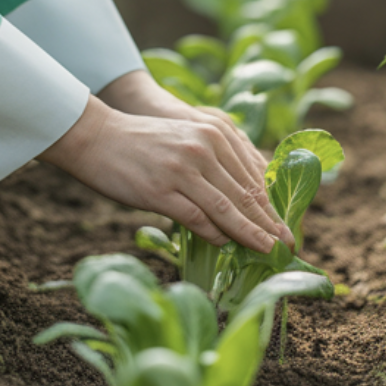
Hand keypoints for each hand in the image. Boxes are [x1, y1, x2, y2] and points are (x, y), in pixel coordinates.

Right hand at [40, 77, 291, 254]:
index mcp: (213, 134)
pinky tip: (225, 245)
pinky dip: (214, 234)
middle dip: (269, 224)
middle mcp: (202, 149)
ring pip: (227, 209)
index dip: (271, 204)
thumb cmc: (142, 142)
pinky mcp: (161, 190)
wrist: (97, 137)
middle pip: (245, 194)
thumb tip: (242, 198)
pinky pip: (197, 218)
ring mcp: (182, 170)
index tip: (286, 225)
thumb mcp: (185, 139)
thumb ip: (214, 161)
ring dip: (250, 234)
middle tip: (289, 245)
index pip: (251, 176)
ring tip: (268, 251)